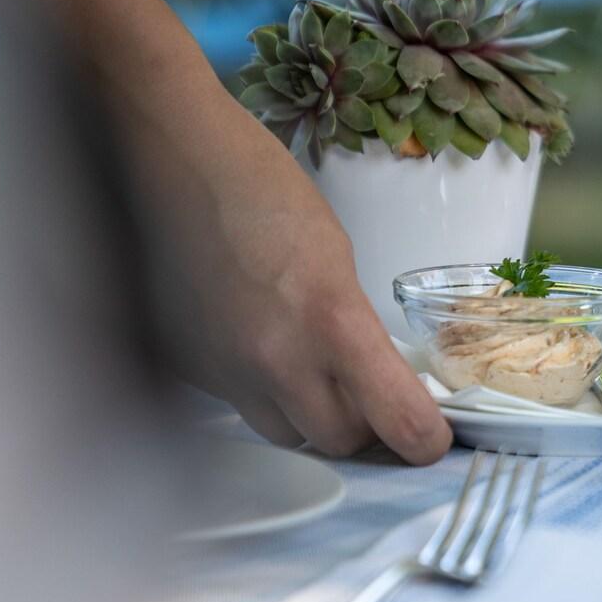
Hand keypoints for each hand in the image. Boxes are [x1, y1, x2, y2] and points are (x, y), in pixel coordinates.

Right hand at [143, 93, 452, 463]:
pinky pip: (235, 401)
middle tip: (368, 391)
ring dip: (305, 411)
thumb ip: (351, 326)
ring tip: (303, 358)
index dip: (422, 439)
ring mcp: (223, 371)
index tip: (430, 439)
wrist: (171, 160)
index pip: (395, 418)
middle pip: (336, 441)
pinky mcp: (184, 369)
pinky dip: (253, 383)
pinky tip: (247, 332)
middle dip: (361, 425)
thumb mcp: (335, 255)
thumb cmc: (260, 187)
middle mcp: (275, 360)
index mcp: (331, 320)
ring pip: (283, 432)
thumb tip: (367, 376)